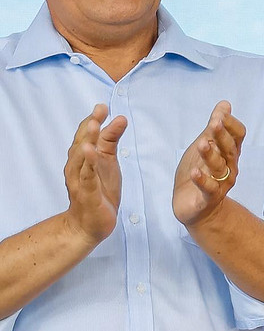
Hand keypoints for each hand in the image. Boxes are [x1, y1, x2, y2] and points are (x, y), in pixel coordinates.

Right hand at [63, 105, 127, 244]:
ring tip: (94, 127)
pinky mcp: (88, 195)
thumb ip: (111, 140)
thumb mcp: (108, 162)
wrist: (89, 224)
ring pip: (82, 159)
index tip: (102, 106)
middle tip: (99, 111)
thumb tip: (119, 118)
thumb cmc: (99, 190)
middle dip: (90, 127)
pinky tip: (92, 155)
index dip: (93, 120)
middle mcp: (77, 167)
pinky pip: (87, 179)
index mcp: (82, 158)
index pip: (86, 135)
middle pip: (82, 143)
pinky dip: (89, 167)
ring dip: (87, 143)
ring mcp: (80, 181)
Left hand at [172, 101, 243, 226]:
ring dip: (211, 155)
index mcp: (229, 153)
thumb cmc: (200, 173)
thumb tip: (225, 104)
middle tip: (214, 123)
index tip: (220, 114)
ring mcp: (220, 183)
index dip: (230, 124)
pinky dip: (202, 180)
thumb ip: (214, 127)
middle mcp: (229, 167)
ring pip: (219, 167)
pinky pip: (208, 189)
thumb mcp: (205, 146)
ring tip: (202, 144)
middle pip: (230, 149)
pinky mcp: (208, 198)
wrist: (193, 207)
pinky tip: (195, 172)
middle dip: (222, 136)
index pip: (238, 136)